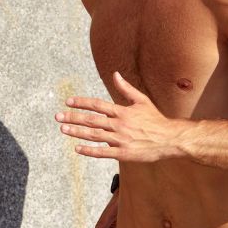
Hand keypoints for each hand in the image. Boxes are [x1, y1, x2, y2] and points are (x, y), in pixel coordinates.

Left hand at [56, 71, 178, 161]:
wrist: (170, 139)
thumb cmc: (155, 119)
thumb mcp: (141, 101)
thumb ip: (126, 88)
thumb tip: (115, 74)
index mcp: (122, 111)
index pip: (97, 105)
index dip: (81, 103)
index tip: (68, 102)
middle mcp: (119, 124)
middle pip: (91, 120)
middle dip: (73, 118)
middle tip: (58, 117)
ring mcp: (120, 139)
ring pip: (94, 135)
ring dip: (77, 132)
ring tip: (64, 129)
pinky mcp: (124, 153)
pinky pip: (103, 153)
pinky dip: (90, 151)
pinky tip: (78, 149)